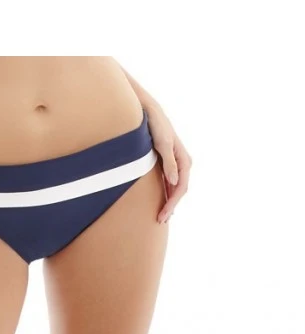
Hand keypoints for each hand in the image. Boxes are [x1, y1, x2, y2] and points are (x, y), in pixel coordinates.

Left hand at [146, 105, 192, 222]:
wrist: (149, 112)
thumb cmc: (155, 126)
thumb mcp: (162, 144)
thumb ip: (169, 163)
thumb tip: (175, 181)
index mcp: (184, 160)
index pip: (181, 188)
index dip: (172, 203)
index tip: (163, 215)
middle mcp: (182, 164)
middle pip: (179, 191)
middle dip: (171, 206)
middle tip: (160, 221)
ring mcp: (175, 164)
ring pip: (174, 188)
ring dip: (168, 202)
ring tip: (161, 217)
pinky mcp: (167, 164)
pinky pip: (168, 183)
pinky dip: (165, 194)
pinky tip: (160, 202)